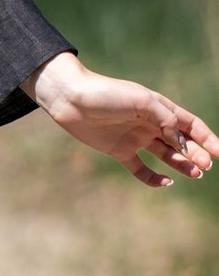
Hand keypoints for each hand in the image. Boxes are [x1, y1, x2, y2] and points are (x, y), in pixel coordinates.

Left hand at [25, 51, 217, 187]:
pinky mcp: (119, 151)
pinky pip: (141, 168)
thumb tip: (181, 142)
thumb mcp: (141, 101)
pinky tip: (166, 182)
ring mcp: (135, 137)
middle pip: (180, 142)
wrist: (70, 99)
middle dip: (196, 154)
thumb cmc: (106, 94)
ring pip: (166, 155)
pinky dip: (154, 177)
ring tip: (196, 174)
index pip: (189, 124)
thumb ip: (165, 119)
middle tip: (206, 167)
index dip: (206, 138)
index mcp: (159, 108)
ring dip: (182, 164)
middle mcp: (150, 123)